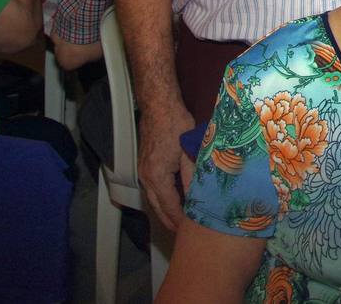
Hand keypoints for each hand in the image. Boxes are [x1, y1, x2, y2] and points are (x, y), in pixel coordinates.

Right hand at [138, 102, 196, 230]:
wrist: (158, 106)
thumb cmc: (176, 125)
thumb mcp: (188, 152)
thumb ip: (192, 177)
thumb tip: (197, 197)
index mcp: (157, 177)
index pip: (169, 206)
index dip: (179, 220)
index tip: (189, 232)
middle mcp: (146, 178)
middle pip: (157, 207)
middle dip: (169, 221)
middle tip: (184, 234)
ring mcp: (142, 172)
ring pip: (153, 199)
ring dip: (165, 211)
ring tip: (178, 223)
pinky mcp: (144, 165)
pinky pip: (152, 189)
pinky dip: (161, 199)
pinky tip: (171, 202)